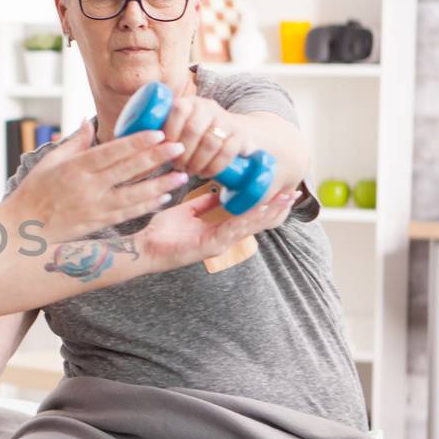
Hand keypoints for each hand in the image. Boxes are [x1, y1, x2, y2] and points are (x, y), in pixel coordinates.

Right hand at [5, 123, 188, 242]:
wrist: (22, 228)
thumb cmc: (34, 192)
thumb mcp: (49, 162)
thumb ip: (73, 143)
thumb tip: (87, 122)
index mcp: (76, 167)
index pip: (112, 151)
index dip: (137, 142)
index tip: (158, 133)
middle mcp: (88, 187)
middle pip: (128, 170)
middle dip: (156, 158)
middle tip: (180, 147)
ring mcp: (94, 207)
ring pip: (134, 194)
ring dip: (160, 184)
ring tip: (181, 175)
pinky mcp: (98, 223)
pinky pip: (128, 213)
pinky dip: (147, 205)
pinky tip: (164, 197)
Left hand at [138, 187, 297, 271]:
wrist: (144, 247)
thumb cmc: (162, 232)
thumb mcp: (186, 212)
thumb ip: (204, 204)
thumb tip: (218, 193)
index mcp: (218, 230)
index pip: (248, 216)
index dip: (265, 205)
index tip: (281, 191)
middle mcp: (223, 238)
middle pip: (256, 222)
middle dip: (275, 208)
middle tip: (294, 194)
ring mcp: (219, 244)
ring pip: (250, 225)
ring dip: (269, 212)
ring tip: (285, 200)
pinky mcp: (210, 246)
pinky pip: (233, 229)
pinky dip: (249, 219)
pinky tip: (261, 209)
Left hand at [161, 97, 251, 179]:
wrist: (235, 132)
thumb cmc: (195, 135)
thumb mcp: (178, 127)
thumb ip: (160, 132)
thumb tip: (137, 148)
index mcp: (189, 102)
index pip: (178, 110)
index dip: (170, 133)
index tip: (164, 150)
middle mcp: (208, 107)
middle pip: (193, 129)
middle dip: (182, 153)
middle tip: (177, 167)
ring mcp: (226, 120)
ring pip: (210, 142)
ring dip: (197, 162)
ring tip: (190, 171)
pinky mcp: (240, 135)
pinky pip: (227, 152)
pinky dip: (214, 167)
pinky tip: (205, 174)